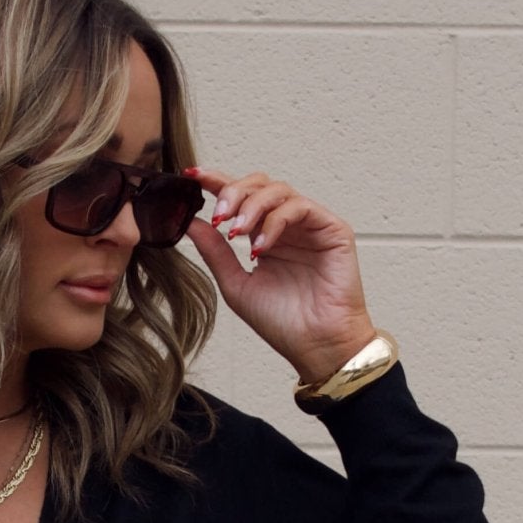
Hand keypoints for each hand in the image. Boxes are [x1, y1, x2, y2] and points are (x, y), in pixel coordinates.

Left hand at [182, 166, 376, 385]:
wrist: (315, 346)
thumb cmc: (282, 322)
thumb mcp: (235, 284)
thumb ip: (215, 252)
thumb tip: (189, 222)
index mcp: (265, 235)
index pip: (240, 197)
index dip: (217, 181)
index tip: (191, 177)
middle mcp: (287, 226)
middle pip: (259, 184)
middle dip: (233, 193)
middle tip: (219, 216)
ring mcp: (310, 225)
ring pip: (278, 190)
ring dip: (251, 206)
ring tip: (237, 234)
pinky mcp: (332, 229)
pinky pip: (300, 207)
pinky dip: (275, 221)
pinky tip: (261, 246)